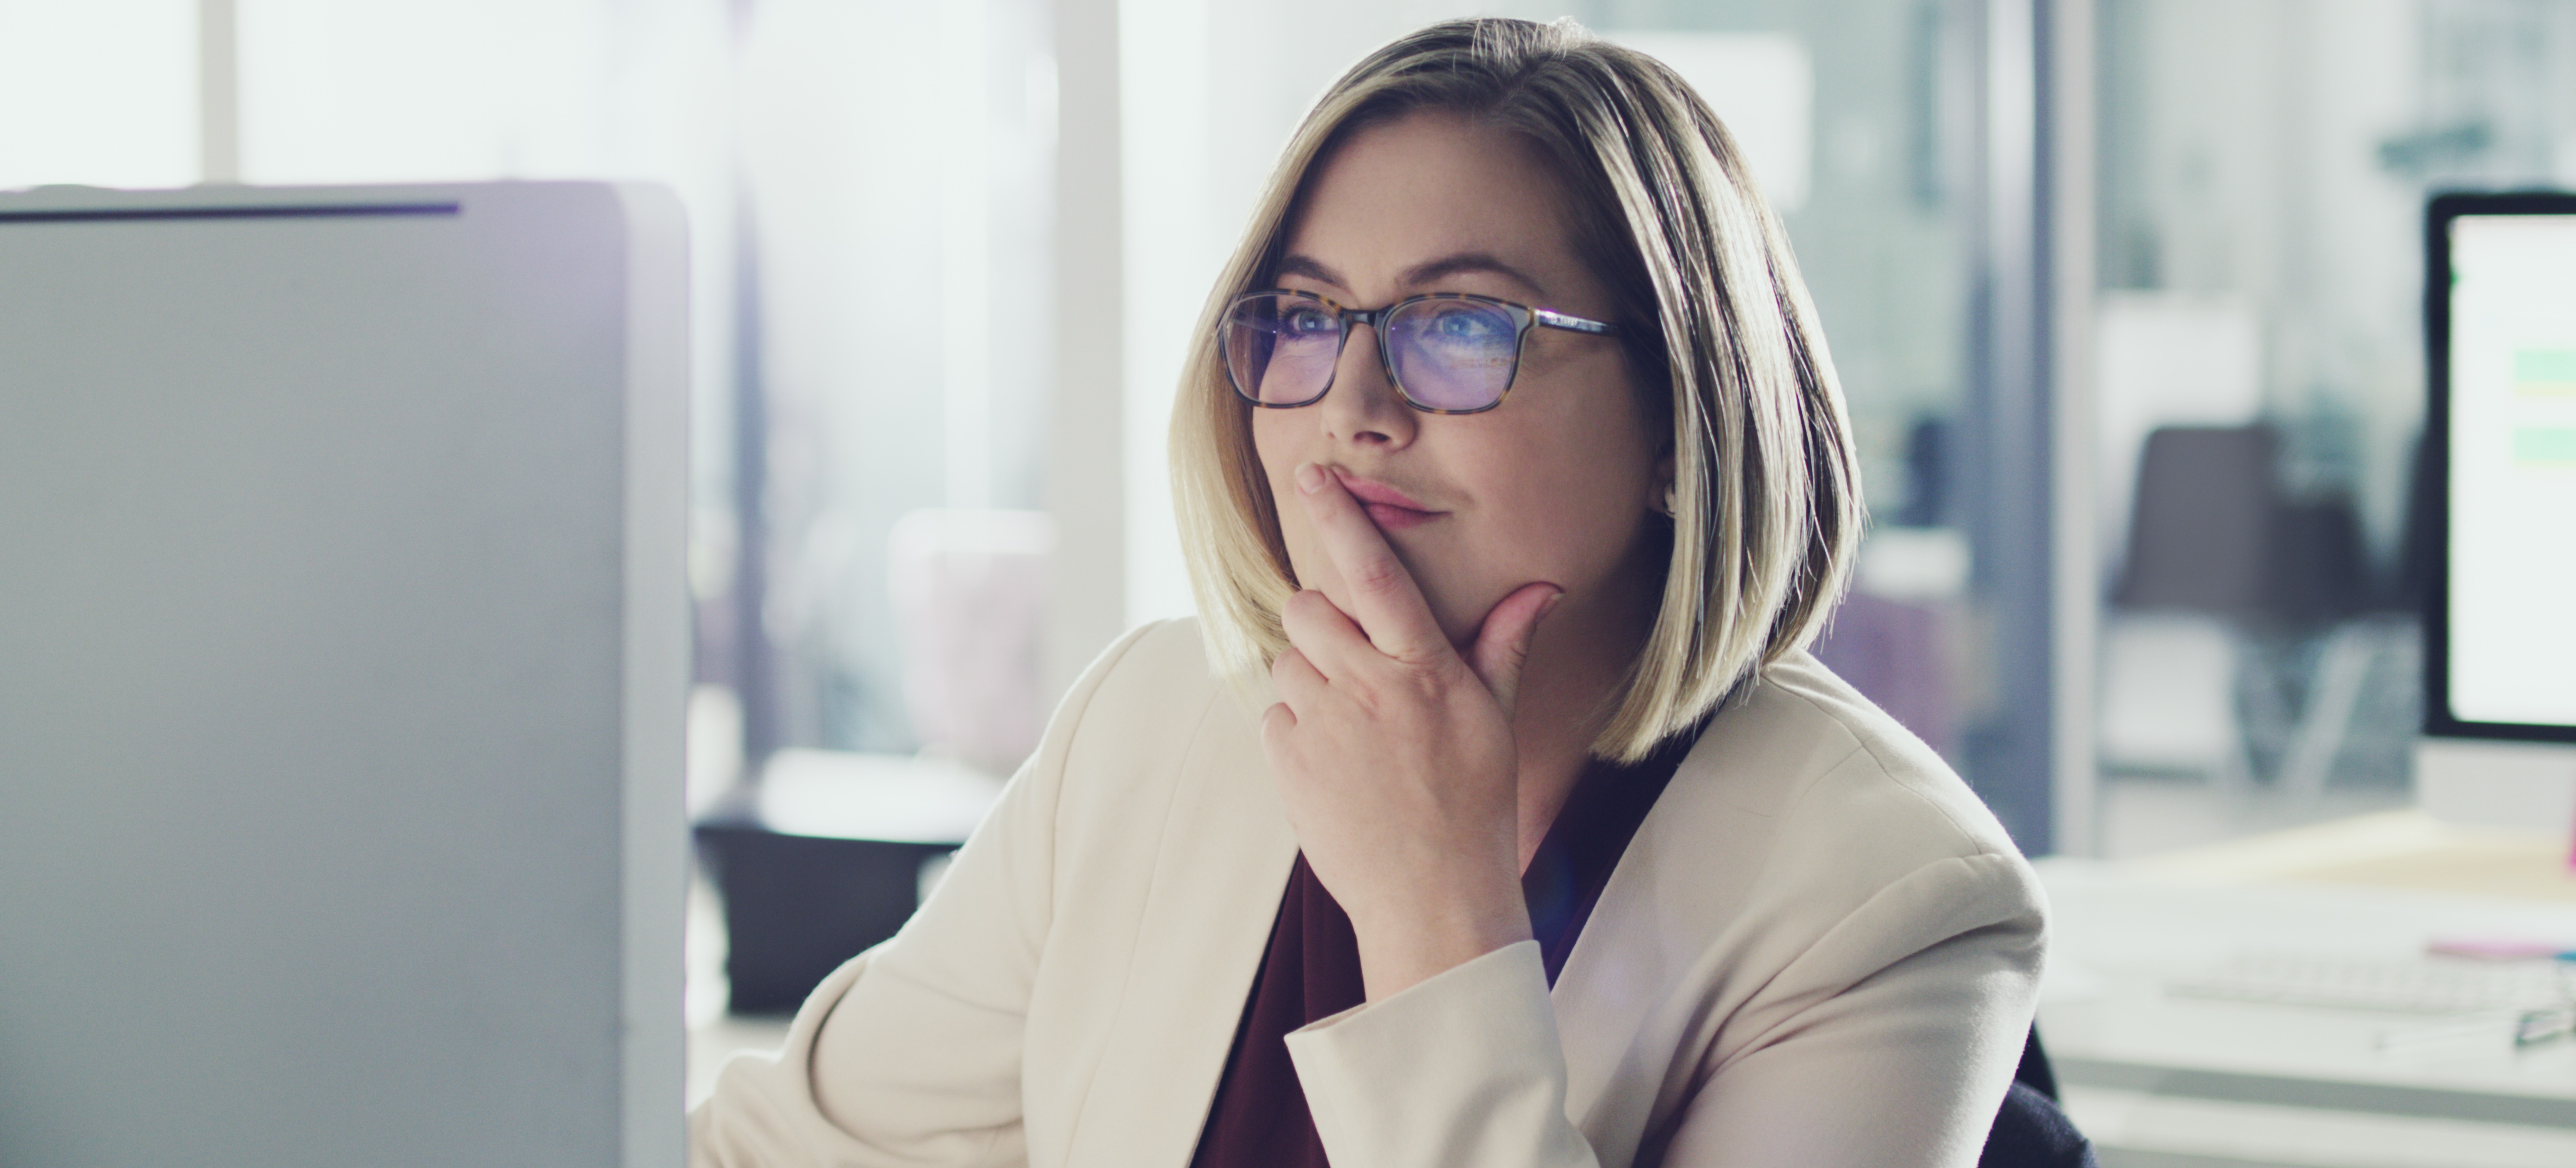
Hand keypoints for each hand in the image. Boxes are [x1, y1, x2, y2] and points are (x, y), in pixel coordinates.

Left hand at [1262, 461, 1562, 1001]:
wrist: (1432, 900)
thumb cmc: (1473, 807)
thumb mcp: (1495, 721)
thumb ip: (1503, 645)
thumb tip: (1542, 586)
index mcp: (1424, 671)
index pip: (1376, 575)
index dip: (1342, 519)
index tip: (1312, 475)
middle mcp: (1368, 689)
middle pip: (1307, 608)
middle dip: (1320, 620)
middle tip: (1354, 660)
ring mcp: (1321, 725)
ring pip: (1286, 660)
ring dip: (1309, 677)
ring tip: (1352, 726)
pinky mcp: (1286, 760)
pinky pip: (1273, 713)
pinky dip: (1295, 726)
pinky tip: (1334, 764)